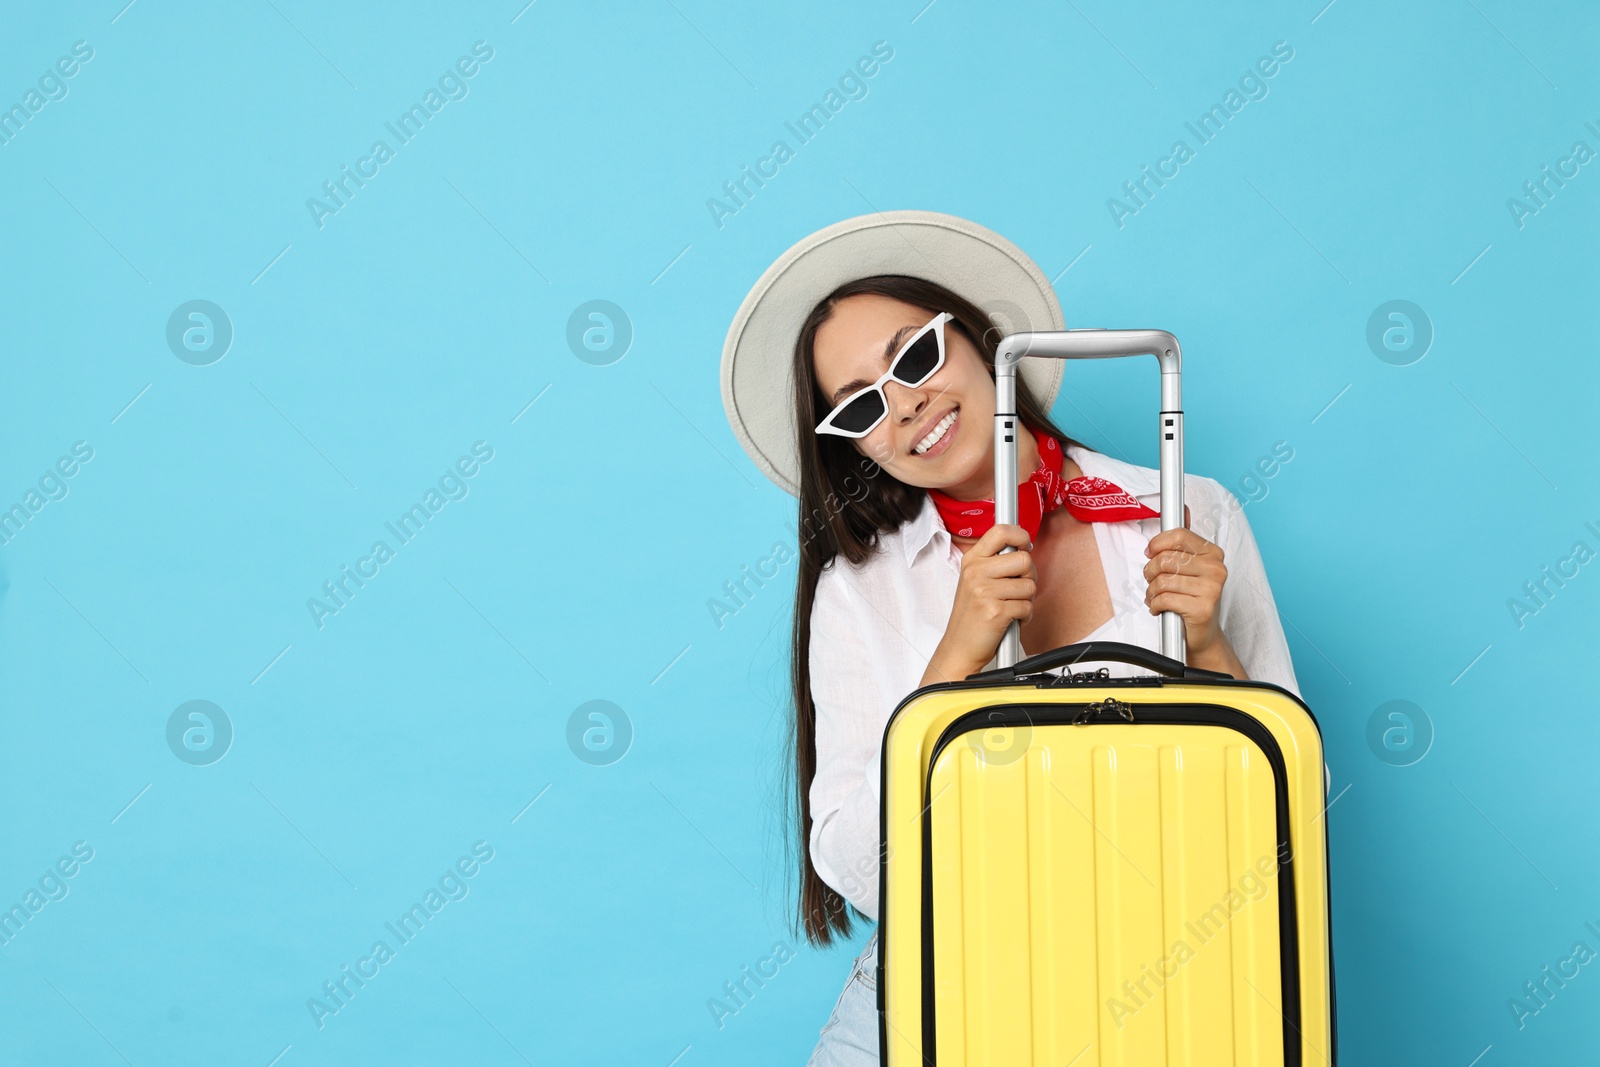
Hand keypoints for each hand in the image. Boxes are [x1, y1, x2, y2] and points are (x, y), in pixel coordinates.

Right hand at [923, 523, 1034, 683]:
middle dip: (1029, 576)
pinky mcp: (995, 610)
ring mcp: (984, 591)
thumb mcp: (975, 581)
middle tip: (1018, 589)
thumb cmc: (972, 616)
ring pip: (1029, 585)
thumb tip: (1023, 548)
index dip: (1020, 535)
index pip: (1000, 531)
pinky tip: (1011, 620)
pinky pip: (1027, 606)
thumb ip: (995, 563)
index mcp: (972, 561)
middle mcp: (976, 572)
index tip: (1025, 545)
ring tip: (1011, 607)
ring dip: (1027, 600)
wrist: (959, 648)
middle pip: (1024, 559)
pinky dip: (1025, 616)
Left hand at [1142, 506, 1228, 656]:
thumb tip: (1183, 509)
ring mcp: (1212, 589)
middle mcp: (1216, 568)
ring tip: (1155, 597)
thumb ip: (1183, 541)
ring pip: (1162, 580)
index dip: (1157, 544)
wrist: (1202, 634)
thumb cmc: (1192, 598)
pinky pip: (1164, 598)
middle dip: (1150, 572)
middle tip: (1151, 581)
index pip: (1178, 535)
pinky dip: (1154, 604)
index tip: (1150, 553)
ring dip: (1151, 591)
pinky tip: (1159, 608)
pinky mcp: (1203, 608)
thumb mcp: (1189, 567)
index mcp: (1213, 553)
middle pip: (1166, 559)